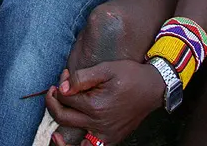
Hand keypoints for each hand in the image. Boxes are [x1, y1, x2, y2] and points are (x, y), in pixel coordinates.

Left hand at [45, 62, 165, 144]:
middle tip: (54, 91)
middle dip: (53, 102)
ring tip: (58, 112)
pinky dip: (77, 144)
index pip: (65, 98)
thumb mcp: (106, 69)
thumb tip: (63, 88)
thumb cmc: (131, 76)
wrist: (153, 89)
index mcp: (96, 106)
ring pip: (72, 138)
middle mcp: (99, 125)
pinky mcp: (111, 140)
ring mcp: (105, 135)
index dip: (61, 85)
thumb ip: (82, 78)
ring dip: (61, 125)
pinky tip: (69, 134)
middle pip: (63, 117)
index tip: (65, 75)